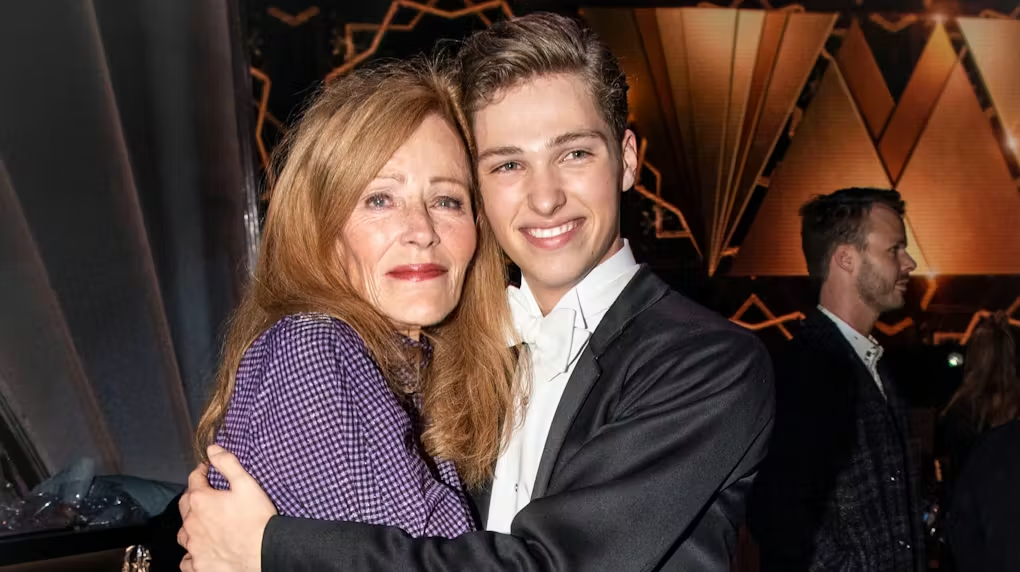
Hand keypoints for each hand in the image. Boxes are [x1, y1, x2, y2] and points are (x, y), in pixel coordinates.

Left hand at [178, 445, 276, 571]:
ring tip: (203, 523)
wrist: (264, 552)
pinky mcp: (198, 564)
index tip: (207, 469)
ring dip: (191, 525)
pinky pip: (186, 559)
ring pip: (184, 532)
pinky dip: (191, 553)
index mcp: (200, 500)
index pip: (194, 479)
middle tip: (207, 494)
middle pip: (185, 504)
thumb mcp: (246, 484)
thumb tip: (211, 448)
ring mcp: (193, 546)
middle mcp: (191, 523)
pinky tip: (200, 550)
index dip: (201, 471)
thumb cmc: (257, 518)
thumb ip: (227, 463)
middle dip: (194, 496)